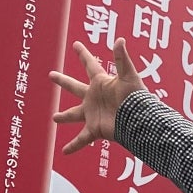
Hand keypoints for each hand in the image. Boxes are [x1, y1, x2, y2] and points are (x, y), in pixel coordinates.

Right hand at [50, 39, 146, 155]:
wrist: (141, 121)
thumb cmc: (137, 98)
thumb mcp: (129, 77)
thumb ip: (123, 59)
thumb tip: (120, 40)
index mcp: (101, 83)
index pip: (89, 65)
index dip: (83, 55)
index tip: (76, 45)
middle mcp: (95, 98)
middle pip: (74, 87)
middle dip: (63, 82)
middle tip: (51, 75)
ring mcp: (93, 114)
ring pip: (74, 115)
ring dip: (65, 117)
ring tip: (54, 118)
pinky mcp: (95, 129)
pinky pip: (82, 139)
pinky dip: (73, 146)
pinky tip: (64, 152)